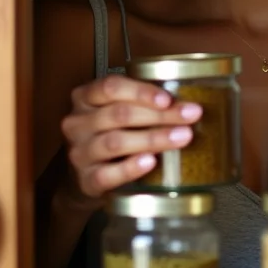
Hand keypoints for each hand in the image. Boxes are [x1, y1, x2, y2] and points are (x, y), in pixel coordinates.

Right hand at [60, 74, 201, 197]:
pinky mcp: (85, 180)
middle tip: (190, 116)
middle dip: (159, 114)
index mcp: (86, 97)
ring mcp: (79, 152)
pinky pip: (107, 174)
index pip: (110, 87)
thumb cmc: (113, 131)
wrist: (89, 174)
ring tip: (181, 137)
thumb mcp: (120, 109)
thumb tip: (187, 103)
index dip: (141, 92)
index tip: (168, 98)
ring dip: (153, 138)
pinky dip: (130, 168)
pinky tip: (150, 162)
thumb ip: (143, 102)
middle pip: (119, 114)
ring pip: (116, 142)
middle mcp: (78, 123)